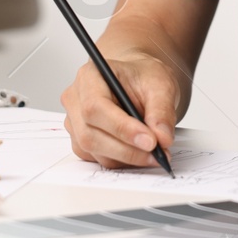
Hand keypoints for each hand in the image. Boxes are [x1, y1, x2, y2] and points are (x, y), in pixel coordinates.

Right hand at [60, 52, 179, 169]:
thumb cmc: (143, 77)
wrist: (139, 82)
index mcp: (90, 76)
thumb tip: (162, 138)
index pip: (95, 107)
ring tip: (154, 153)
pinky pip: (98, 158)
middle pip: (90, 134)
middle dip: (127, 149)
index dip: (121, 128)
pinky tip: (140, 152)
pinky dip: (122, 160)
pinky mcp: (81, 141)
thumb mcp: (161, 84)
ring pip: (94, 150)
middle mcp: (76, 100)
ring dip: (127, 157)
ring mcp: (75, 122)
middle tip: (157, 154)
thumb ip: (162, 110)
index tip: (150, 141)